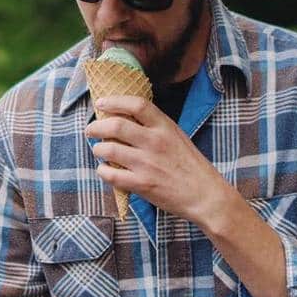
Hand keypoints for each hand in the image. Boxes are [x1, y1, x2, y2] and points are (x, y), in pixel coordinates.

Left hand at [84, 95, 233, 225]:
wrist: (205, 196)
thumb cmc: (191, 166)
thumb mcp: (177, 137)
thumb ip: (154, 127)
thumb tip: (125, 119)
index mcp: (165, 127)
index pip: (136, 105)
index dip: (114, 101)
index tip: (101, 103)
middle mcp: (155, 142)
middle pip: (115, 125)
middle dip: (96, 127)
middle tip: (90, 130)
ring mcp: (147, 163)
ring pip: (108, 149)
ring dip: (97, 149)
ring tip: (98, 151)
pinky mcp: (142, 184)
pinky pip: (111, 174)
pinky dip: (102, 171)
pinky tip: (105, 170)